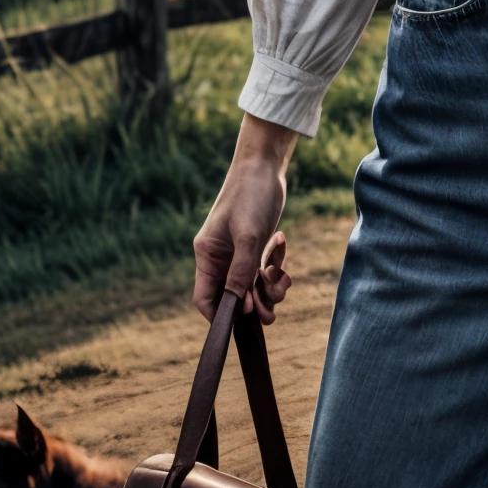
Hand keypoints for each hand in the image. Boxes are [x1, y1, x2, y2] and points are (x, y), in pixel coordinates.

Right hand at [192, 114, 297, 321]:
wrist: (265, 166)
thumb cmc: (250, 195)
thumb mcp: (248, 234)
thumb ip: (242, 271)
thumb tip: (239, 306)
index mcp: (208, 255)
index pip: (204, 298)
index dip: (220, 315)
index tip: (241, 321)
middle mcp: (220, 258)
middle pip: (232, 297)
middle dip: (253, 305)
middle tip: (271, 313)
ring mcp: (238, 252)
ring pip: (252, 286)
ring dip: (269, 287)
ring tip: (283, 276)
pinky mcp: (255, 246)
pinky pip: (264, 269)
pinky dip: (275, 265)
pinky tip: (281, 243)